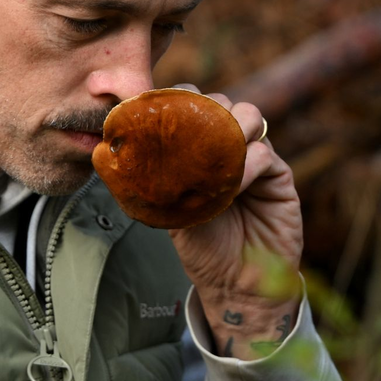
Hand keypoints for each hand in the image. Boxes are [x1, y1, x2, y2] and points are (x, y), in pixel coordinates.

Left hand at [167, 85, 303, 359]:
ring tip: (219, 152)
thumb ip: (145, 180)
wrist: (236, 284)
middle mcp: (228, 146)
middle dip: (208, 107)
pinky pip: (265, 153)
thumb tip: (101, 152)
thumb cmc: (202, 246)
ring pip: (250, 115)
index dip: (181, 96)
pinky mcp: (278, 176)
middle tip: (194, 127)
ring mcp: (256, 157)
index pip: (192, 104)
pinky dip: (249, 162)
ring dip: (233, 125)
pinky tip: (235, 182)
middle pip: (222, 102)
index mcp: (200, 148)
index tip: (165, 105)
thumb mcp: (165, 212)